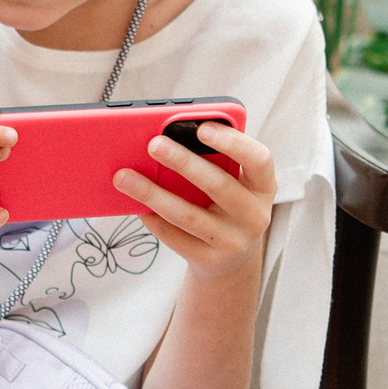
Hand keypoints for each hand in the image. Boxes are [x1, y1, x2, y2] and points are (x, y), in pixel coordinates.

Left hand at [110, 123, 276, 279]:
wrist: (231, 258)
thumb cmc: (225, 205)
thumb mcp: (234, 183)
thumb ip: (215, 161)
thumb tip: (168, 138)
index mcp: (263, 186)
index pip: (258, 160)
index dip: (233, 143)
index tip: (202, 128)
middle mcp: (254, 215)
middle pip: (218, 185)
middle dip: (183, 162)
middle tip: (153, 144)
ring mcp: (233, 242)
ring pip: (187, 215)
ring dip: (152, 193)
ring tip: (124, 176)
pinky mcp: (210, 260)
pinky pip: (174, 236)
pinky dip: (151, 218)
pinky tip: (134, 205)